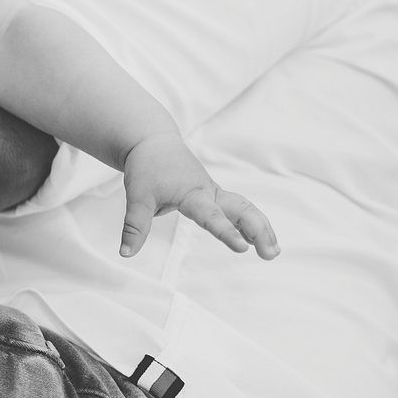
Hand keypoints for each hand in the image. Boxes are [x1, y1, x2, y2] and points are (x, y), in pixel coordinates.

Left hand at [120, 132, 278, 260]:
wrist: (151, 142)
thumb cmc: (146, 167)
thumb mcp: (137, 196)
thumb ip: (134, 226)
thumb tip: (125, 253)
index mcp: (192, 193)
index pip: (212, 216)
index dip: (226, 232)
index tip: (243, 249)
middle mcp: (208, 192)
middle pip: (242, 209)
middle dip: (259, 230)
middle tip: (270, 255)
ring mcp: (213, 192)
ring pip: (245, 207)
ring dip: (261, 228)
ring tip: (272, 253)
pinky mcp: (213, 194)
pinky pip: (238, 207)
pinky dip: (251, 222)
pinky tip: (258, 240)